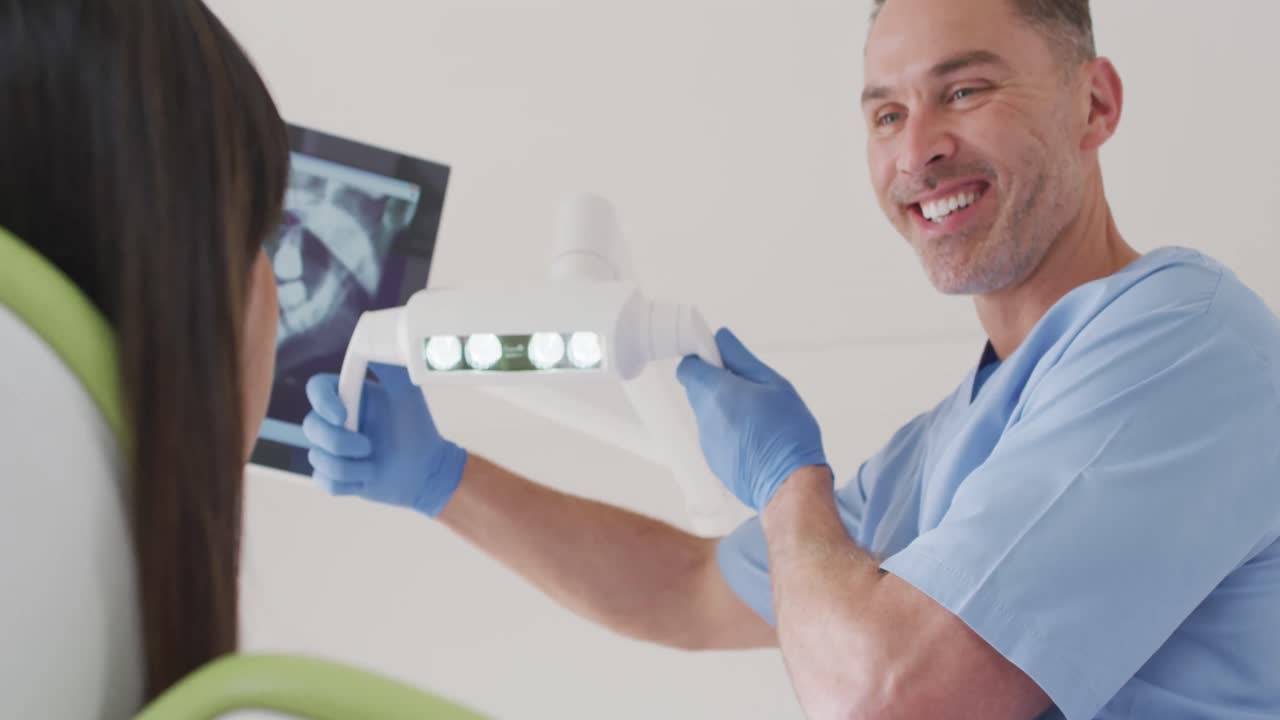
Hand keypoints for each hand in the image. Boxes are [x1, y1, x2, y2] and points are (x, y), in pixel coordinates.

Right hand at [302, 363, 467, 516]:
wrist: (425, 470)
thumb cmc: (417, 429)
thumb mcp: (407, 395)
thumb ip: (391, 369)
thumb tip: (374, 344)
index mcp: (347, 397)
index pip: (316, 389)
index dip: (322, 402)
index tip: (343, 415)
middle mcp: (334, 420)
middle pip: (311, 426)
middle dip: (339, 442)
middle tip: (369, 447)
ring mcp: (331, 449)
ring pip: (317, 457)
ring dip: (350, 466)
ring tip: (375, 465)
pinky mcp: (332, 475)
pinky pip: (323, 481)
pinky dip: (346, 483)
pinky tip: (366, 479)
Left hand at [676, 328, 829, 510]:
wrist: (789, 484)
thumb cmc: (788, 434)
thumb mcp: (775, 385)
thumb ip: (742, 359)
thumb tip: (722, 339)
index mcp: (717, 393)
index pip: (688, 366)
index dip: (702, 358)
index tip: (722, 358)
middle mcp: (705, 417)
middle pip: (698, 389)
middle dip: (718, 382)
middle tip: (750, 387)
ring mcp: (706, 442)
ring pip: (709, 414)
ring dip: (726, 408)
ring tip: (758, 416)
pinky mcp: (713, 460)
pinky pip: (715, 436)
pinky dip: (730, 431)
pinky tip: (756, 437)